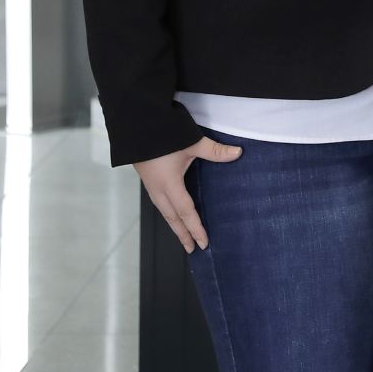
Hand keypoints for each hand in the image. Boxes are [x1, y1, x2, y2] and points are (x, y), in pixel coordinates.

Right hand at [134, 136, 242, 252]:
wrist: (134, 123)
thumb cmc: (162, 134)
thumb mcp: (192, 142)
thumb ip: (215, 150)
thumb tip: (238, 153)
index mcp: (168, 184)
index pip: (185, 212)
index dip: (195, 228)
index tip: (203, 243)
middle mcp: (157, 188)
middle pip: (172, 217)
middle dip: (183, 233)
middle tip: (192, 248)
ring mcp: (150, 184)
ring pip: (164, 210)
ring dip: (174, 224)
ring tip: (183, 235)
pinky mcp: (148, 177)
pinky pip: (159, 201)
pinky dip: (168, 212)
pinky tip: (173, 212)